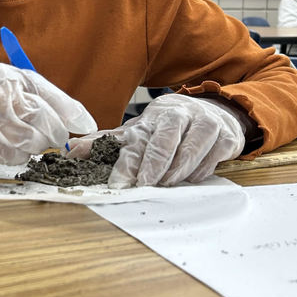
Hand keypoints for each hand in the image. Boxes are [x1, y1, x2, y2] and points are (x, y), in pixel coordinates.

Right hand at [0, 56, 95, 176]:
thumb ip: (15, 90)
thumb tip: (57, 113)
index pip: (44, 91)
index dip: (69, 110)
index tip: (85, 124)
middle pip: (43, 121)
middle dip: (53, 134)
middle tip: (54, 139)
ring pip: (30, 144)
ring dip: (32, 147)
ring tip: (17, 140)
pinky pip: (9, 158)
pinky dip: (13, 157)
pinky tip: (1, 148)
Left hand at [66, 94, 244, 186]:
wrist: (214, 111)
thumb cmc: (171, 127)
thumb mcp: (138, 130)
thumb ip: (106, 142)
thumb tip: (71, 150)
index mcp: (153, 118)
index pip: (137, 140)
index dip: (127, 163)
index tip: (117, 183)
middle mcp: (179, 117)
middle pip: (164, 139)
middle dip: (153, 164)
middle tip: (143, 184)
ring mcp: (204, 125)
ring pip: (191, 148)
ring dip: (177, 170)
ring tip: (166, 184)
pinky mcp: (225, 137)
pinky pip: (213, 156)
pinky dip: (200, 170)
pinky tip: (190, 177)